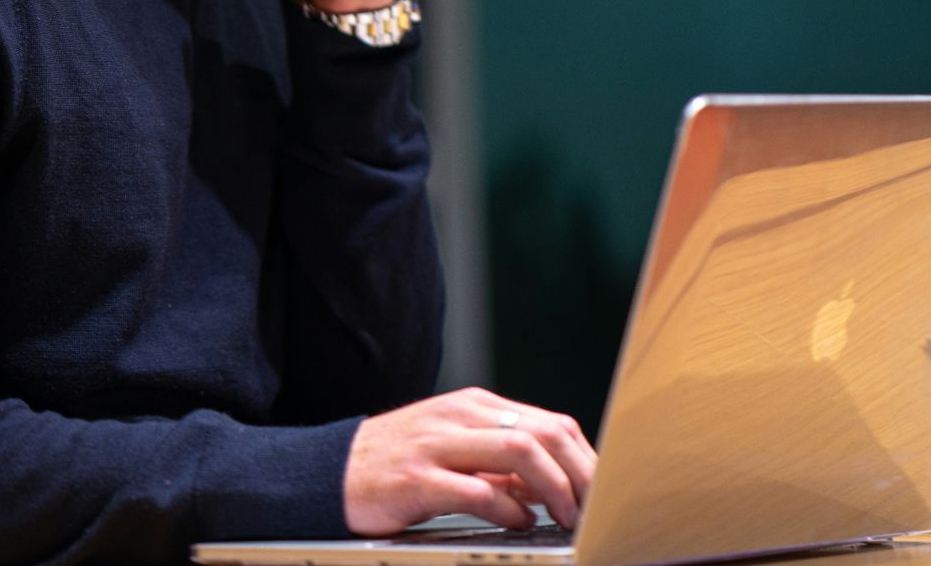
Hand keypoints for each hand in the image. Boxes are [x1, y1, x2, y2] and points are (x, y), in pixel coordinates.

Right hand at [343, 387, 597, 535]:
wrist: (329, 474)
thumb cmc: (398, 467)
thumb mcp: (454, 453)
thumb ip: (500, 466)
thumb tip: (555, 488)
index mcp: (473, 407)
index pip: (550, 424)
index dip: (585, 461)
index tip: (600, 495)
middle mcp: (458, 417)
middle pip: (543, 433)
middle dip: (581, 476)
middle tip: (592, 511)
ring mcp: (436, 444)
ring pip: (519, 451)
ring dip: (555, 489)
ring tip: (565, 518)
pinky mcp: (416, 478)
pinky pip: (478, 489)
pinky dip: (509, 509)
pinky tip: (518, 523)